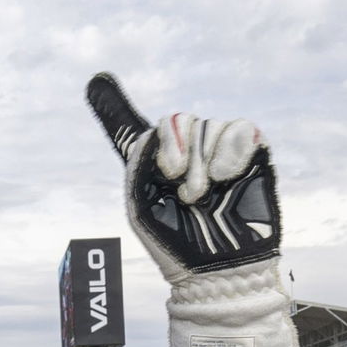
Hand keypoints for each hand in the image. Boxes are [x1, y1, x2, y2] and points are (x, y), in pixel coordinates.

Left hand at [87, 73, 278, 283]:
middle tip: (178, 186)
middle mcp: (186, 154)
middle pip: (176, 119)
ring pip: (207, 124)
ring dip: (201, 161)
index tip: (96, 79)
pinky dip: (228, 151)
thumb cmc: (176, 244)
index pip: (135, 130)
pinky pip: (238, 128)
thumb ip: (139, 161)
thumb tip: (146, 128)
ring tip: (202, 195)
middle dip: (175, 150)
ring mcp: (218, 152)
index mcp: (152, 166)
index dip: (112, 105)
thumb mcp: (141, 205)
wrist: (218, 267)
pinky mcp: (250, 154)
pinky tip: (225, 176)